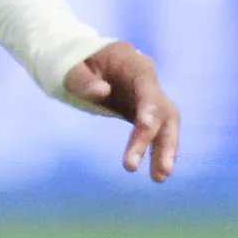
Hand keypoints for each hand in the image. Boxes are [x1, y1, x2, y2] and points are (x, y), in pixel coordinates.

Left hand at [62, 40, 178, 180]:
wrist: (82, 58)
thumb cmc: (73, 60)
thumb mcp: (70, 66)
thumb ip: (83, 79)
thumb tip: (103, 93)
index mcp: (133, 64)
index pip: (147, 88)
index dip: (149, 107)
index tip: (145, 126)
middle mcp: (148, 79)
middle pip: (164, 110)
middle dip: (161, 140)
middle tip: (159, 169)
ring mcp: (149, 95)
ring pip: (167, 123)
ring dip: (165, 150)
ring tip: (160, 178)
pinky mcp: (144, 110)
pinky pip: (156, 131)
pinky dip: (156, 149)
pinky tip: (156, 172)